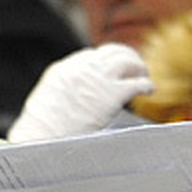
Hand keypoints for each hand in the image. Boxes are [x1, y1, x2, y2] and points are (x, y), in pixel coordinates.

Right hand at [7, 44, 152, 142]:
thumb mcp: (47, 97)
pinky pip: (137, 83)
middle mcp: (83, 68)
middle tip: (135, 67)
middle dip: (126, 57)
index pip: (92, 55)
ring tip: (144, 76)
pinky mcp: (113, 95)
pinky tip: (149, 90)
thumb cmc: (42, 129)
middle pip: (113, 52)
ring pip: (128, 61)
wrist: (43, 139)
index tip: (113, 69)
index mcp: (65, 68)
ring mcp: (99, 80)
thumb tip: (75, 92)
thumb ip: (63, 87)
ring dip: (139, 67)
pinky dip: (146, 84)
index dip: (105, 61)